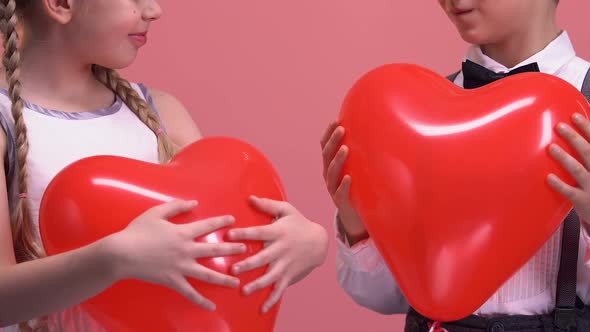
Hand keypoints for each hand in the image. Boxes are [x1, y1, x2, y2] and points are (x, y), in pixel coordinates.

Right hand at [107, 200, 245, 310]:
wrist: (121, 254)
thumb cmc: (137, 231)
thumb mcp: (156, 213)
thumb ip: (176, 206)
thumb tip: (194, 202)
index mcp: (183, 233)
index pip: (207, 225)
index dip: (221, 222)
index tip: (233, 220)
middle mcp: (186, 250)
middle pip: (214, 249)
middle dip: (232, 249)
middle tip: (245, 249)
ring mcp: (181, 267)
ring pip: (207, 273)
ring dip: (224, 277)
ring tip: (237, 281)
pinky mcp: (173, 280)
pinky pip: (190, 292)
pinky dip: (201, 300)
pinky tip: (212, 306)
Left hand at [226, 196, 327, 312]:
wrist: (320, 242)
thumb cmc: (299, 223)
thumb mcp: (287, 210)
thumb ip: (268, 205)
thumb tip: (249, 198)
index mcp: (278, 232)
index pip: (259, 232)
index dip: (244, 234)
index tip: (229, 235)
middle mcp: (281, 249)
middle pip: (263, 258)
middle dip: (248, 264)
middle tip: (233, 270)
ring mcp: (286, 264)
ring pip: (271, 276)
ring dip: (257, 284)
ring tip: (243, 290)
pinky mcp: (289, 275)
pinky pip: (280, 289)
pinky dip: (272, 300)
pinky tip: (262, 309)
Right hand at [320, 121, 366, 242]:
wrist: (354, 217)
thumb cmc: (357, 189)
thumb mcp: (356, 170)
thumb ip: (359, 157)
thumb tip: (376, 135)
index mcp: (330, 166)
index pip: (325, 146)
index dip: (328, 134)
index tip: (336, 120)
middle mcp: (328, 176)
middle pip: (326, 155)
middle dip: (333, 141)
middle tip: (342, 129)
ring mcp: (333, 189)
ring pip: (331, 172)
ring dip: (337, 159)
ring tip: (345, 148)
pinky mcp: (340, 202)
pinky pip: (340, 193)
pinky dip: (343, 185)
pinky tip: (349, 178)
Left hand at [547, 113, 589, 221]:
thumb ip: (587, 153)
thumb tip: (576, 134)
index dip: (587, 128)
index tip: (575, 115)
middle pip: (588, 152)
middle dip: (574, 138)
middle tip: (559, 126)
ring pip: (578, 170)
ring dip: (565, 158)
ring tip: (551, 147)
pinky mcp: (583, 200)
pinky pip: (570, 192)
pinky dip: (560, 184)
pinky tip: (549, 177)